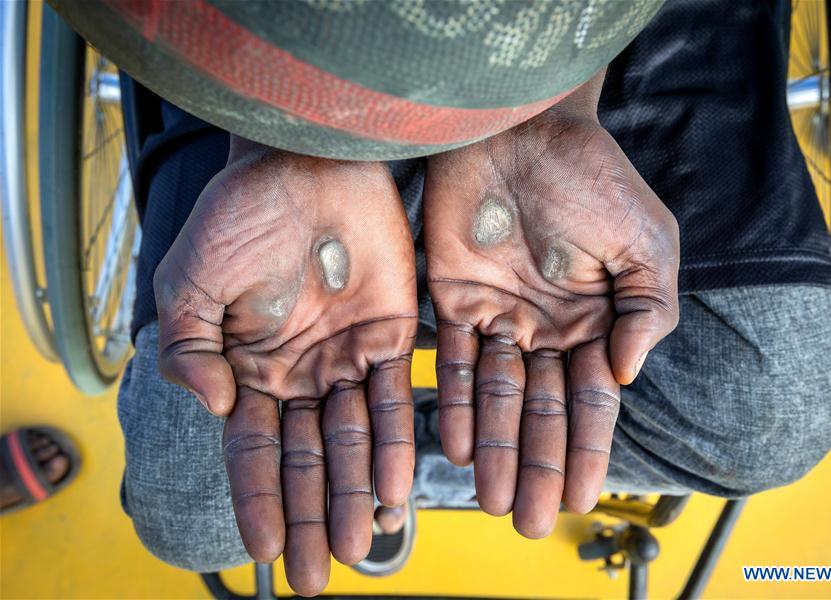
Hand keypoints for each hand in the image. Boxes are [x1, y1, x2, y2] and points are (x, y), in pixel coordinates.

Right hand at [154, 141, 417, 594]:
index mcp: (250, 366)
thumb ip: (188, 348)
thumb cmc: (242, 214)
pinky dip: (398, 441)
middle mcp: (302, 371)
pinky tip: (399, 484)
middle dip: (315, 516)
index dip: (260, 500)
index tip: (267, 552)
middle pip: (309, 459)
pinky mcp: (395, 333)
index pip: (254, 449)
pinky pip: (398, 397)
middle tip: (322, 574)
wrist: (307, 162)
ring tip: (367, 542)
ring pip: (356, 440)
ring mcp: (348, 356)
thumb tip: (213, 407)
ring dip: (361, 492)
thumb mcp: (189, 280)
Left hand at [424, 76, 678, 537]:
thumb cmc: (593, 178)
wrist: (524, 128)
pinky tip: (452, 443)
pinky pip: (449, 360)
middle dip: (536, 465)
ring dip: (493, 447)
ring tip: (489, 499)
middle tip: (528, 521)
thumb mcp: (647, 243)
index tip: (583, 500)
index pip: (591, 401)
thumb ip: (648, 311)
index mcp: (596, 321)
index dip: (588, 451)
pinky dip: (451, 401)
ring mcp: (498, 316)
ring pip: (494, 396)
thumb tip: (627, 377)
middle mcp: (545, 328)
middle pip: (540, 410)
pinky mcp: (452, 298)